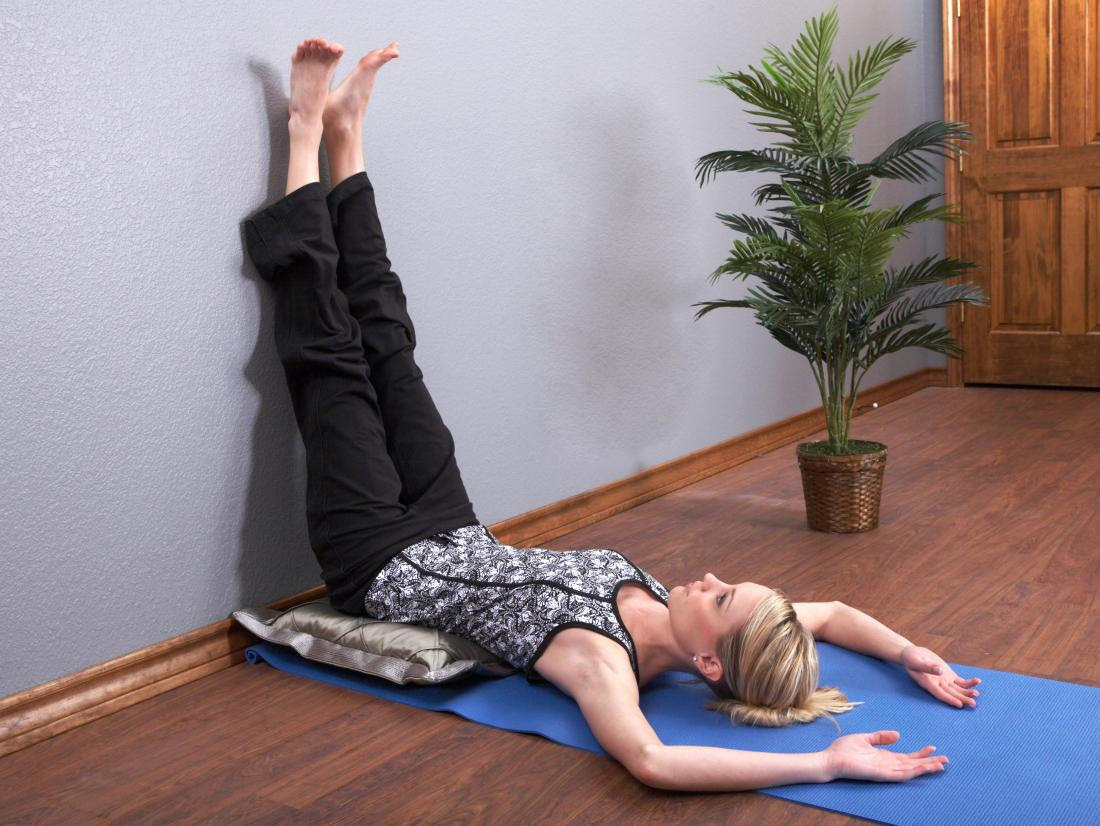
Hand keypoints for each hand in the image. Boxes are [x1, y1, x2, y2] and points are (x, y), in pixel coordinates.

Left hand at [823, 730, 947, 781]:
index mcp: (884, 757)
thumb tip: (898, 734)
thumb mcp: (865, 738)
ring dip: (925, 768)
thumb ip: (881, 737)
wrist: (830, 759)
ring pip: (910, 770)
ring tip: (940, 765)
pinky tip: (922, 769)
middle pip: (912, 764)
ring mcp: (885, 770)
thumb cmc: (844, 750)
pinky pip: (899, 774)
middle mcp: (887, 765)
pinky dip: (912, 772)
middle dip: (928, 762)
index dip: (920, 754)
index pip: (907, 757)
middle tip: (946, 759)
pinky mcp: (880, 774)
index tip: (933, 748)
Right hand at [900, 645, 980, 707]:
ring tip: (977, 693)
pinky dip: (969, 682)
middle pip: (952, 694)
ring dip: (967, 692)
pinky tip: (977, 681)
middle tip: (973, 704)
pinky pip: (960, 681)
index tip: (959, 705)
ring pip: (958, 689)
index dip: (949, 700)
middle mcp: (937, 684)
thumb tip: (940, 670)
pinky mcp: (949, 675)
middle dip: (962, 699)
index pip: (940, 694)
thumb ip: (927, 666)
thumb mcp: (915, 661)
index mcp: (928, 683)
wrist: (913, 654)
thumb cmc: (911, 658)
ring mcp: (944, 680)